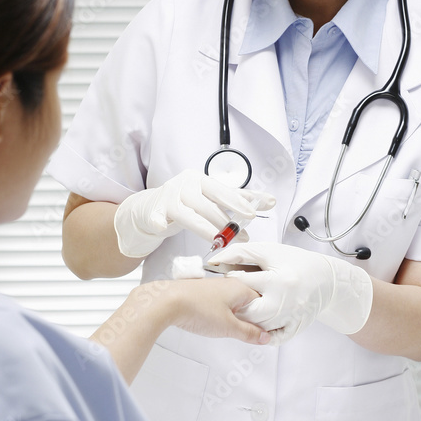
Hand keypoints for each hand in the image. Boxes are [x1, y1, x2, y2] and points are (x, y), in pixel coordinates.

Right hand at [113, 169, 274, 257]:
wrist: (151, 207)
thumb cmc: (186, 202)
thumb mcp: (210, 197)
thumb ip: (237, 199)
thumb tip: (269, 201)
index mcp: (199, 179)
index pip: (221, 190)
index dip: (237, 202)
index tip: (252, 214)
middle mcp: (183, 185)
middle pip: (206, 205)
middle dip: (225, 222)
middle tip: (241, 236)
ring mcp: (167, 198)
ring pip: (188, 215)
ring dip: (205, 229)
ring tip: (219, 241)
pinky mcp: (154, 212)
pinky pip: (156, 218)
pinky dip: (159, 222)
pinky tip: (162, 226)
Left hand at [167, 277, 269, 344]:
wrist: (166, 301)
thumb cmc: (196, 308)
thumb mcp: (228, 327)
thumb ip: (249, 333)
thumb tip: (264, 336)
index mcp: (240, 288)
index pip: (262, 302)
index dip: (265, 318)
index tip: (264, 333)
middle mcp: (228, 284)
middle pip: (248, 302)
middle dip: (249, 318)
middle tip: (248, 334)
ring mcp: (214, 287)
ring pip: (232, 303)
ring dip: (234, 317)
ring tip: (228, 329)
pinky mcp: (202, 293)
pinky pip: (219, 303)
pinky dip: (221, 314)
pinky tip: (214, 323)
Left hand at [209, 241, 372, 342]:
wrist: (328, 279)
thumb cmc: (297, 263)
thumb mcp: (269, 251)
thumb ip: (240, 253)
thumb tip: (215, 260)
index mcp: (278, 280)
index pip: (243, 284)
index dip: (230, 282)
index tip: (227, 282)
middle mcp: (286, 301)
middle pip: (250, 312)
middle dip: (237, 308)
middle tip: (231, 303)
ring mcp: (291, 316)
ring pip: (260, 326)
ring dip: (248, 321)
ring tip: (242, 311)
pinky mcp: (296, 326)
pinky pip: (275, 337)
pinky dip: (264, 333)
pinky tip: (259, 325)